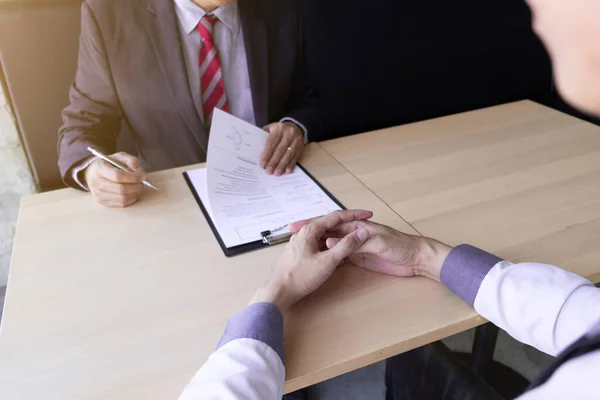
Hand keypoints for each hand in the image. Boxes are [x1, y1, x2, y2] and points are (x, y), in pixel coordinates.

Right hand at [84, 152, 146, 207]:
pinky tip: (133, 193)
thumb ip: (131, 160)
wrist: (93, 172)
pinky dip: (131, 199)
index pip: (117, 176)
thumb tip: (139, 172)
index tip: (143, 176)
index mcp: (99, 168)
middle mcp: (96, 182)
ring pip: (122, 198)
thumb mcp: (120, 157)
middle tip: (143, 183)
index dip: (133, 177)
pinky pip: (121, 204)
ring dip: (135, 193)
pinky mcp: (102, 202)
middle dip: (136, 187)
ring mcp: (97, 194)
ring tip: (139, 187)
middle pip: (120, 189)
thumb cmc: (110, 164)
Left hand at [250, 210, 372, 312]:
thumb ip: (346, 246)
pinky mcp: (299, 253)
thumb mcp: (328, 261)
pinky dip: (330, 244)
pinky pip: (319, 243)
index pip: (336, 216)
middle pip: (329, 223)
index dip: (354, 214)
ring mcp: (300, 242)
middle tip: (363, 224)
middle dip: (347, 223)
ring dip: (339, 234)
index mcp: (310, 230)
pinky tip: (337, 251)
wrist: (278, 292)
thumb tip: (362, 232)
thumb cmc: (301, 276)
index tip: (369, 214)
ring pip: (324, 234)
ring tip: (353, 236)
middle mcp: (304, 233)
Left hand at [260, 122, 304, 175]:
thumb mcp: (270, 129)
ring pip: (289, 154)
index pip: (272, 143)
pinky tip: (287, 170)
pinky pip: (296, 156)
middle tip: (269, 171)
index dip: (267, 155)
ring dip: (282, 165)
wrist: (295, 127)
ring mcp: (296, 140)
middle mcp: (289, 133)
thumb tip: (256, 151)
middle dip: (274, 162)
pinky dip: (291, 164)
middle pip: (280, 150)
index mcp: (279, 128)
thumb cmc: (278, 130)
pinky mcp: (301, 146)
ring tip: (277, 173)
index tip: (262, 164)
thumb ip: (263, 137)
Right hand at [289, 216, 451, 281]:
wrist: (417, 259)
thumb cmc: (401, 246)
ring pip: (332, 244)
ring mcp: (355, 247)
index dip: (313, 223)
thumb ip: (354, 242)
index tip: (295, 226)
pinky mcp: (359, 259)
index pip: (330, 222)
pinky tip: (317, 262)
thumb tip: (330, 241)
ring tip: (298, 250)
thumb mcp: (378, 242)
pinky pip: (340, 256)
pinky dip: (328, 257)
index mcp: (357, 226)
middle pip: (328, 232)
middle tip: (290, 237)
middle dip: (310, 233)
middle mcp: (353, 234)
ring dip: (317, 245)